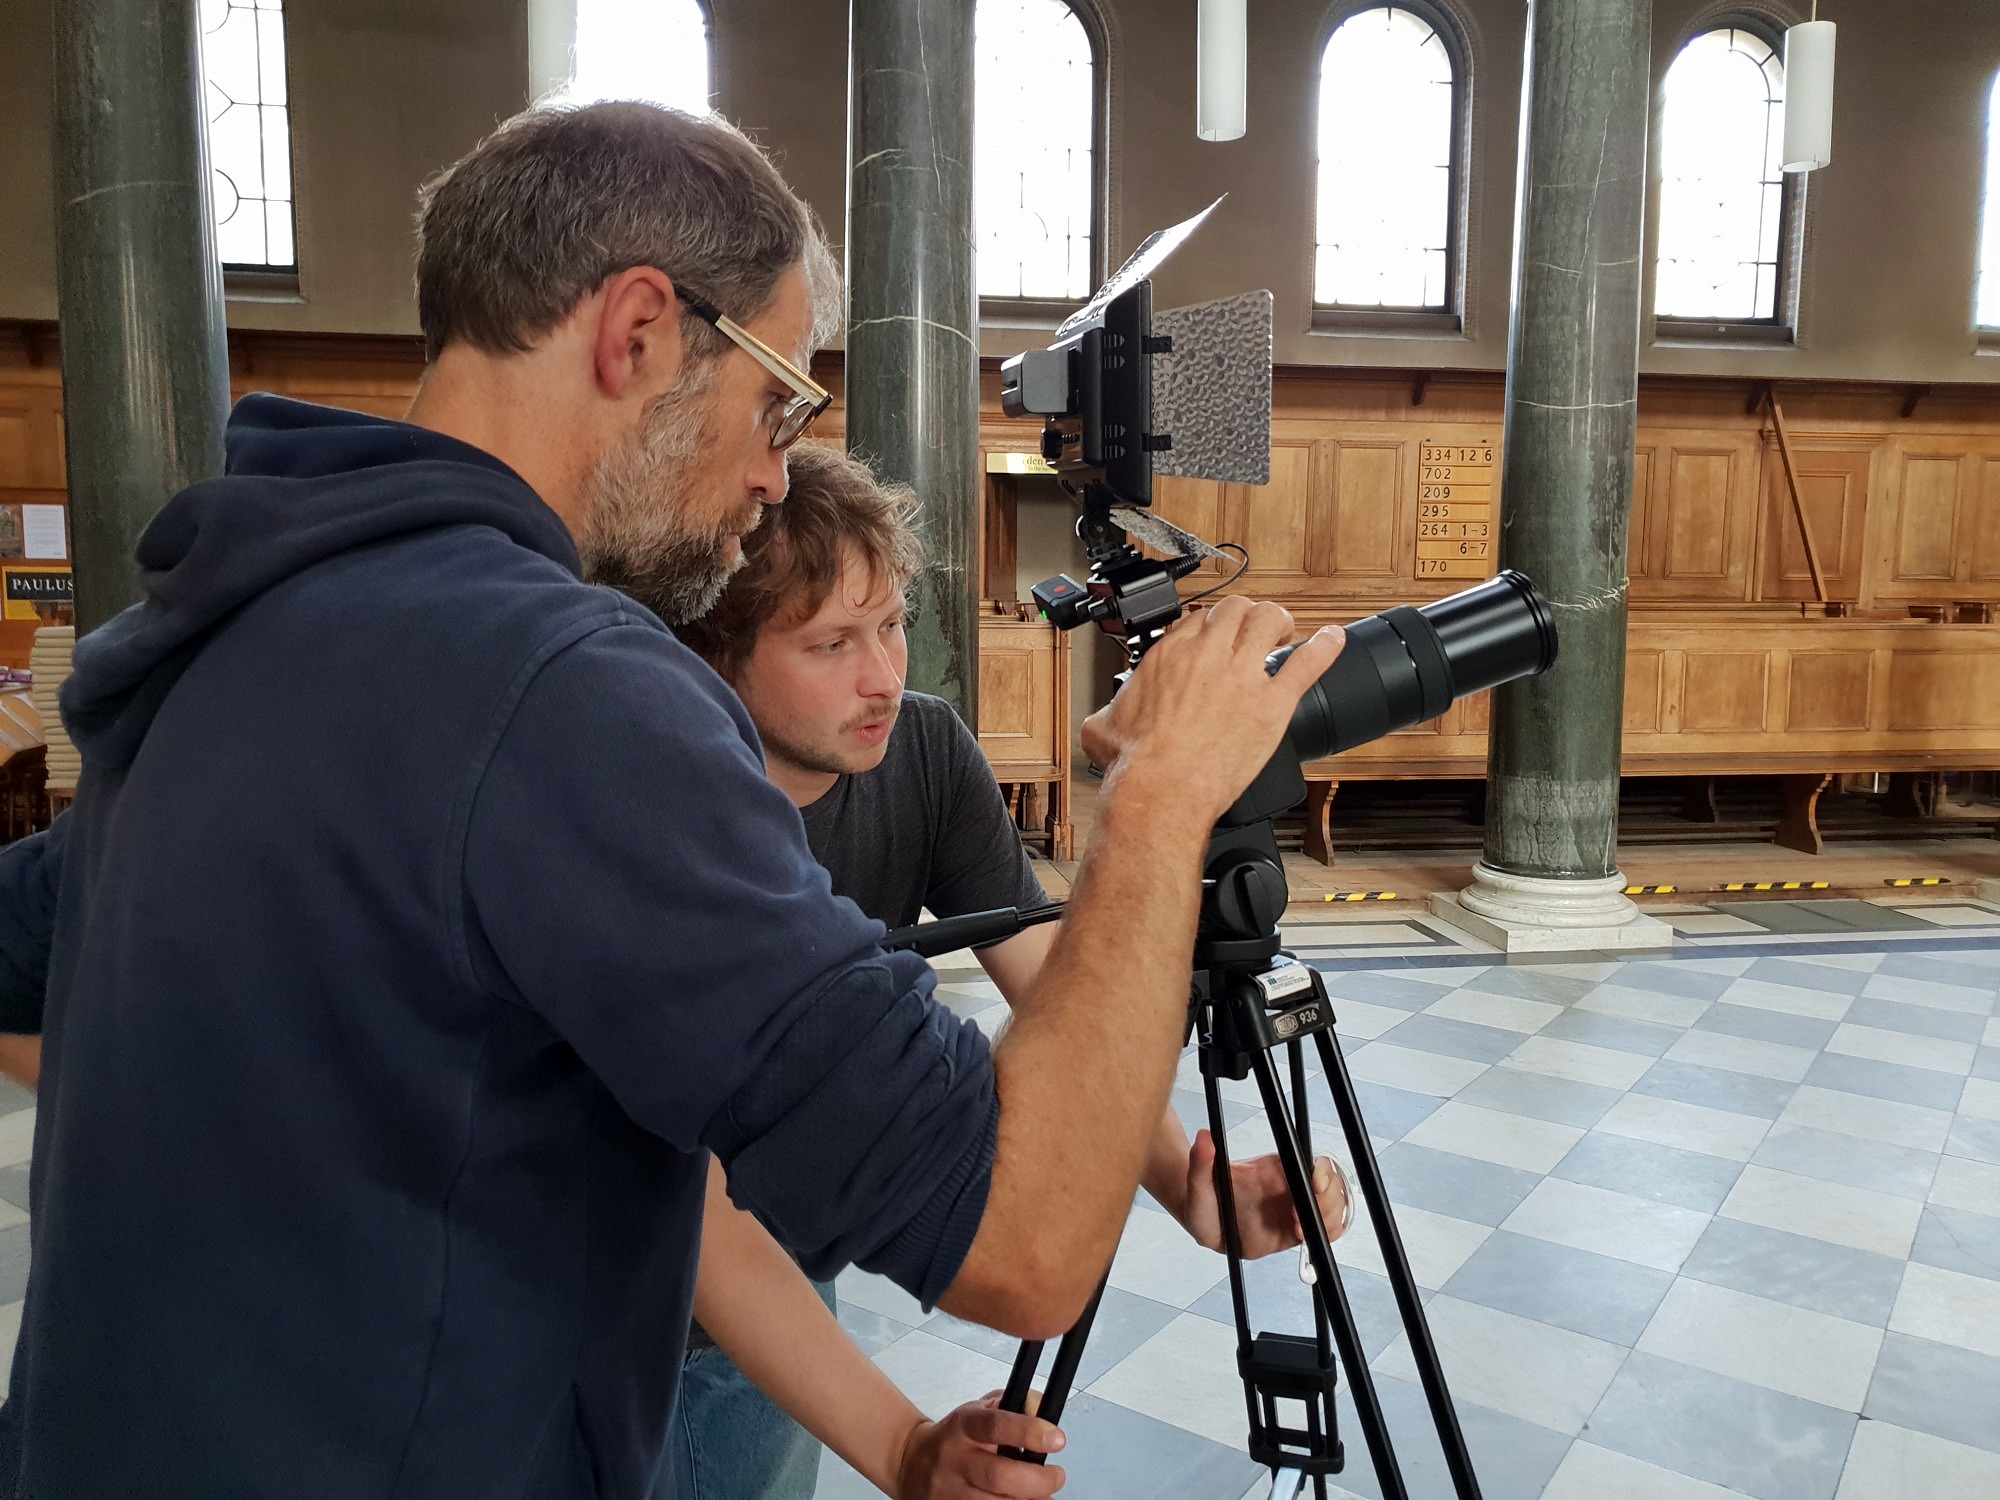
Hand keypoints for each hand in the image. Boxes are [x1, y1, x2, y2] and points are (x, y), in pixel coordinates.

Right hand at [894, 1391, 1065, 1497]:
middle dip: (1038, 1481)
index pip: (996, 1425)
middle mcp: (955, 1459)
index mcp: (964, 1425)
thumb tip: (1044, 1408)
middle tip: (1056, 1476)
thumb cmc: (956, 1436)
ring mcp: (950, 1491)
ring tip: (1041, 1494)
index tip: (1056, 1438)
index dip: (1029, 1432)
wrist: (911, 1462)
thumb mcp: (981, 1408)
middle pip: (999, 1476)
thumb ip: (1015, 1403)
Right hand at [1080, 598, 1343, 823]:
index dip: (1210, 626)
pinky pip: (1307, 663)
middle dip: (1246, 615)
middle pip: (1236, 609)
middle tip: (1252, 630)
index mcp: (1170, 656)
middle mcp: (1207, 655)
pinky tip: (1335, 640)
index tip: (1214, 639)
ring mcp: (1243, 676)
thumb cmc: (1136, 764)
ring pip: (1270, 620)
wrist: (1161, 789)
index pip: (1197, 619)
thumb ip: (1105, 713)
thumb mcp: (1102, 729)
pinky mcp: (1272, 703)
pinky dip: (1325, 648)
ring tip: (1285, 632)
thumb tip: (1099, 719)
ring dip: (1280, 621)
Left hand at [1178, 1129, 1351, 1259]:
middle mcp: (1290, 1186)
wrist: (1204, 1223)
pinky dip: (1324, 1234)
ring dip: (1328, 1218)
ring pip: (1333, 1208)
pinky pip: (1324, 1230)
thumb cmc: (1205, 1200)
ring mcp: (1295, 1208)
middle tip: (1301, 1216)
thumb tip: (1203, 1137)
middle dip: (1328, 1200)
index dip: (1322, 1172)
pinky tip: (1304, 1237)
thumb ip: (1200, 1161)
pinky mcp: (1295, 1230)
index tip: (1315, 1185)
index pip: (1310, 1162)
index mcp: (1274, 1169)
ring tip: (1300, 1229)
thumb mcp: (1198, 1183)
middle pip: (1331, 1185)